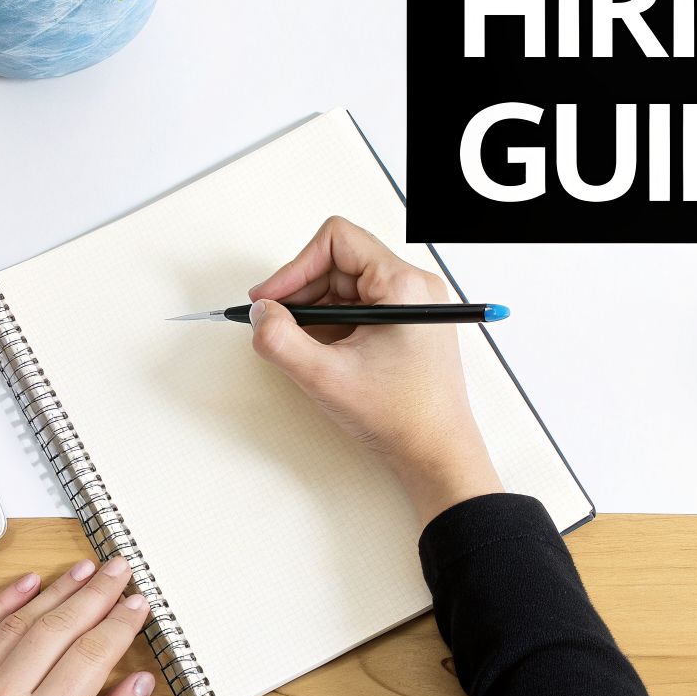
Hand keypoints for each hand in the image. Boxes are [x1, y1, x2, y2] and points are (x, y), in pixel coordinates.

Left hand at [0, 555, 155, 695]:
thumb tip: (135, 689)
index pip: (91, 657)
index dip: (119, 625)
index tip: (137, 605)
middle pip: (59, 629)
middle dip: (94, 594)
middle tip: (117, 570)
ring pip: (19, 622)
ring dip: (56, 589)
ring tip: (83, 570)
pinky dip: (1, 601)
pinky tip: (26, 583)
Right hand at [247, 216, 502, 522]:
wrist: (437, 453)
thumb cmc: (400, 417)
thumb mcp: (325, 377)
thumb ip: (281, 340)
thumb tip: (259, 312)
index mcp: (403, 286)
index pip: (337, 241)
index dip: (296, 266)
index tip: (271, 299)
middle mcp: (413, 286)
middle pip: (340, 262)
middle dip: (302, 291)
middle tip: (274, 323)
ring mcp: (413, 304)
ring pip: (347, 285)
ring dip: (316, 309)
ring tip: (301, 345)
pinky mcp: (408, 322)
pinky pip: (360, 305)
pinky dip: (334, 323)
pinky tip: (325, 352)